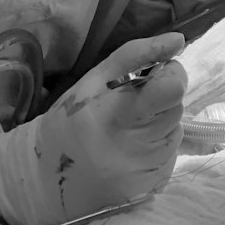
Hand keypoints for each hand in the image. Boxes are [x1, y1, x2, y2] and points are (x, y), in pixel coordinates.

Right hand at [0, 34, 186, 224]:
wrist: (46, 183)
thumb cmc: (69, 123)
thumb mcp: (93, 80)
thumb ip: (137, 54)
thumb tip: (178, 40)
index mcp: (120, 115)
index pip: (173, 88)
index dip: (170, 74)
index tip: (153, 75)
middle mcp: (138, 146)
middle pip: (176, 106)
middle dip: (161, 99)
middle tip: (132, 105)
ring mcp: (149, 170)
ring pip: (175, 129)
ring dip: (159, 122)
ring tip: (128, 129)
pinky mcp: (156, 184)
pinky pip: (170, 153)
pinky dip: (157, 145)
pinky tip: (131, 149)